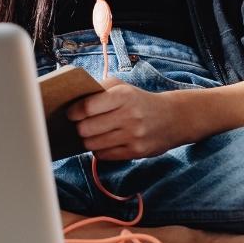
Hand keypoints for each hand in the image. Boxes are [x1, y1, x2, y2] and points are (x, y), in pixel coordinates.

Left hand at [65, 78, 180, 159]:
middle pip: (87, 128)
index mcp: (124, 95)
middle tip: (81, 125)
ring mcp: (134, 136)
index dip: (74, 111)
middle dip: (80, 127)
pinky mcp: (136, 152)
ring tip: (91, 134)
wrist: (172, 118)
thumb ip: (99, 89)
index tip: (71, 113)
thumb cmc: (139, 100)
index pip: (88, 107)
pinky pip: (104, 155)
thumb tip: (74, 100)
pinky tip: (103, 142)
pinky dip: (98, 150)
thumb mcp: (122, 87)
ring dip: (88, 140)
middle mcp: (129, 115)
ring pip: (93, 144)